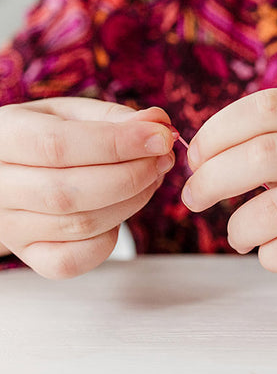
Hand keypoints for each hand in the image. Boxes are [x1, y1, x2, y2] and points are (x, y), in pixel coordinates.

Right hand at [0, 98, 175, 277]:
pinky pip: (76, 259)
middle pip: (68, 192)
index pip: (57, 145)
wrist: (11, 173)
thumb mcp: (71, 114)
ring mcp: (10, 227)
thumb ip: (114, 117)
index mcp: (2, 137)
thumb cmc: (45, 138)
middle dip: (132, 175)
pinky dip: (111, 237)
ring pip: (81, 225)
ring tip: (151, 177)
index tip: (160, 138)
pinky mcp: (32, 256)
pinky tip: (122, 208)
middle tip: (162, 159)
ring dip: (132, 201)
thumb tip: (157, 122)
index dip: (117, 143)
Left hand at [182, 88, 276, 299]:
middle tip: (194, 198)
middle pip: (263, 155)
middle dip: (212, 179)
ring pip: (273, 211)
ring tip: (238, 235)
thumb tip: (202, 156)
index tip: (196, 157)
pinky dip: (266, 255)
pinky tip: (272, 252)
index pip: (268, 107)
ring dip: (238, 228)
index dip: (218, 130)